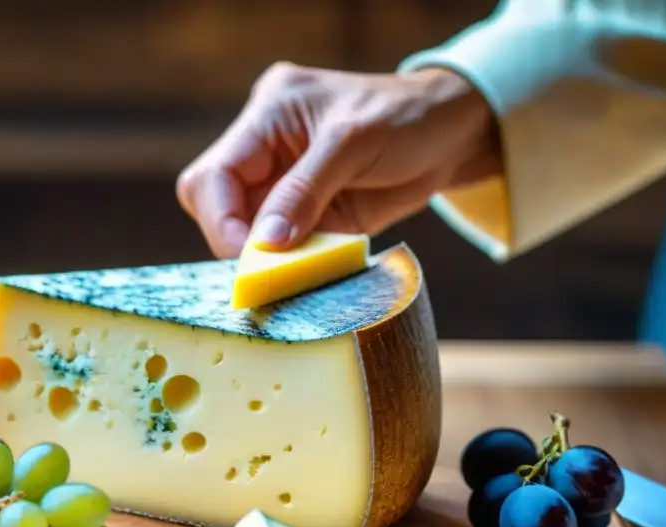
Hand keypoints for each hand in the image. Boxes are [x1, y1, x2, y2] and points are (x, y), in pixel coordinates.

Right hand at [176, 62, 501, 257]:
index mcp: (267, 115)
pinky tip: (312, 271)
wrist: (452, 135)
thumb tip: (264, 244)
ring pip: (245, 234)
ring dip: (266, 261)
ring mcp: (282, 186)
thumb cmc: (408, 118)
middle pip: (216, 207)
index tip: (251, 255)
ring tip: (296, 273)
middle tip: (269, 271)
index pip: (213, 176)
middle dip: (236, 242)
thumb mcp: (355, 143)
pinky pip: (282, 250)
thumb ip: (305, 192)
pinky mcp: (305, 215)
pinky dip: (292, 267)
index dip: (221, 220)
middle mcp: (264, 151)